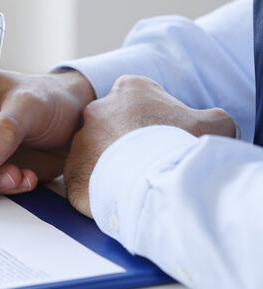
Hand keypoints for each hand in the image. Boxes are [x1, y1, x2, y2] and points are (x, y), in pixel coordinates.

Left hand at [64, 75, 238, 217]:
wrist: (159, 180)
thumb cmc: (184, 145)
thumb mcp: (215, 124)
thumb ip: (212, 119)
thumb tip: (213, 125)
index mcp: (128, 89)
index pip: (135, 101)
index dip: (151, 122)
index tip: (161, 139)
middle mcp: (96, 110)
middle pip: (111, 127)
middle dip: (126, 143)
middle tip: (148, 163)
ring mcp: (80, 142)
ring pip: (96, 155)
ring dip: (111, 167)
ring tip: (135, 184)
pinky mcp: (72, 172)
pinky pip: (85, 182)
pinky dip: (100, 190)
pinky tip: (120, 198)